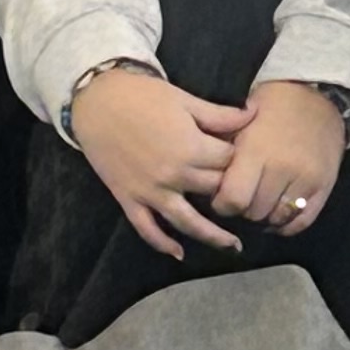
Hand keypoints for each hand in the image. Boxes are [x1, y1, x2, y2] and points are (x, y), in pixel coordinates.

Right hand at [69, 66, 251, 259]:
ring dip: (213, 236)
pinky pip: (147, 229)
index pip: (229, 161)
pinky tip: (179, 253)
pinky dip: (162, 244)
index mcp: (192, 149)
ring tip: (234, 247)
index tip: (241, 154)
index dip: (239, 156)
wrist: (97, 101)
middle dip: (228, 188)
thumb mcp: (185, 100)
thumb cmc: (142, 95)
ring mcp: (151, 192)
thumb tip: (253, 116)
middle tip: (240, 190)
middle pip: (214, 190)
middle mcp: (175, 176)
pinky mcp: (129, 199)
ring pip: (188, 222)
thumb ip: (220, 115)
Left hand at [214, 80, 346, 237]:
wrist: (317, 95)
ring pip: (277, 218)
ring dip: (265, 216)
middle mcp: (282, 168)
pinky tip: (277, 216)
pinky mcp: (324, 186)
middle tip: (242, 199)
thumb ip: (223, 154)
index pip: (232, 199)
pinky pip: (302, 221)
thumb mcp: (240, 123)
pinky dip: (286, 225)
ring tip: (260, 204)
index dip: (222, 204)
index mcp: (256, 151)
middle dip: (243, 209)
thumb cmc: (271, 107)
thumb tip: (206, 184)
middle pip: (254, 212)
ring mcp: (306, 179)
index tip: (222, 198)